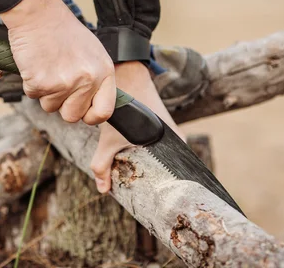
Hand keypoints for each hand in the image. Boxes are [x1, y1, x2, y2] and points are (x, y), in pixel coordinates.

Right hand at [0, 0, 115, 124]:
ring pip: (51, 107)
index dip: (91, 116)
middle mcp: (87, 80)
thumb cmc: (63, 31)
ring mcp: (65, 83)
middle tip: (57, 82)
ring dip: (45, 93)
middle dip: (63, 104)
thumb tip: (93, 104)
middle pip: (73, 116)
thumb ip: (96, 78)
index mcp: (104, 72)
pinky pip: (34, 96)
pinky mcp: (42, 83)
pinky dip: (31, 84)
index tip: (82, 111)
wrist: (38, 14)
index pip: (105, 111)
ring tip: (47, 67)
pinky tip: (36, 64)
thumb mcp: (92, 52)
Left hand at [90, 61, 181, 192]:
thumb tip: (103, 189)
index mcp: (177, 145)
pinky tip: (139, 168)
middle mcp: (178, 141)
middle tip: (146, 197)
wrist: (127, 82)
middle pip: (170, 171)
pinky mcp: (163, 131)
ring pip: (163, 161)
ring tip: (143, 186)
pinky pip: (158, 152)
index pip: (180, 176)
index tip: (158, 201)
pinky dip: (149, 160)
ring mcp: (172, 136)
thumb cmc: (124, 112)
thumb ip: (102, 164)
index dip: (168, 189)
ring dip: (153, 171)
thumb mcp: (110, 140)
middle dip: (158, 184)